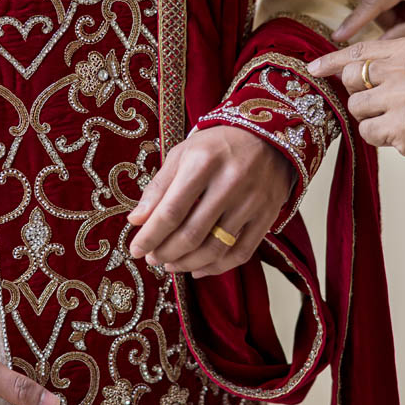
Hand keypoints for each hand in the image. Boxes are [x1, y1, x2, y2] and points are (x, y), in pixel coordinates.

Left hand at [126, 126, 293, 277]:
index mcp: (204, 162)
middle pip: (192, 234)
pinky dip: (217, 267)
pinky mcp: (268, 214)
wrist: (268, 136)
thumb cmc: (217, 145)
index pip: (171, 211)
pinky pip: (241, 252)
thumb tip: (136, 220)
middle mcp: (230, 182)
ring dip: (188, 263)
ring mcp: (253, 200)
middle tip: (152, 259)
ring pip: (216, 248)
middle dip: (166, 253)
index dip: (150, 236)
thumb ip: (159, 186)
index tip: (135, 249)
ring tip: (171, 265)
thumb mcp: (183, 153)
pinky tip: (199, 268)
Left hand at [308, 38, 404, 171]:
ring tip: (398, 119)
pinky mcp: (401, 126)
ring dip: (370, 118)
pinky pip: (367, 132)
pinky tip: (402, 134)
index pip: (358, 51)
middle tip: (385, 103)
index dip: (332, 61)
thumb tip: (341, 69)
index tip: (314, 68)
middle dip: (359, 94)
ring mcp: (403, 98)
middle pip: (350, 78)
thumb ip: (387, 63)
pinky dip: (380, 137)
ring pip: (356, 108)